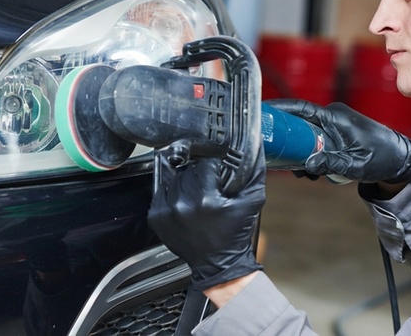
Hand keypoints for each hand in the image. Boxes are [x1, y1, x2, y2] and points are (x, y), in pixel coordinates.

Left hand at [147, 148, 265, 290]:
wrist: (218, 264)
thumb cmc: (235, 233)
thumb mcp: (252, 200)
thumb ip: (254, 172)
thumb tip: (255, 146)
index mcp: (206, 200)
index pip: (205, 164)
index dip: (214, 166)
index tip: (218, 175)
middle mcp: (182, 205)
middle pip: (188, 169)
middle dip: (199, 174)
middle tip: (209, 186)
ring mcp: (166, 212)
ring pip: (174, 178)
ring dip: (185, 182)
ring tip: (197, 195)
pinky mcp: (156, 217)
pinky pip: (162, 191)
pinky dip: (173, 193)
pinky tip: (185, 202)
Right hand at [266, 99, 410, 183]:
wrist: (400, 159)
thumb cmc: (382, 158)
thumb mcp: (356, 164)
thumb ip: (331, 163)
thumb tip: (306, 165)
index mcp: (336, 117)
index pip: (302, 108)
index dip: (280, 108)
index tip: (262, 112)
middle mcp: (333, 117)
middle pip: (298, 124)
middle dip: (288, 142)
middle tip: (282, 161)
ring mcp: (334, 125)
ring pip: (305, 135)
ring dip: (300, 153)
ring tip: (304, 174)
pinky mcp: (336, 133)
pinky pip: (315, 140)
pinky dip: (310, 154)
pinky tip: (313, 171)